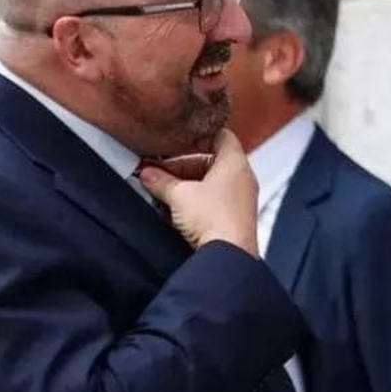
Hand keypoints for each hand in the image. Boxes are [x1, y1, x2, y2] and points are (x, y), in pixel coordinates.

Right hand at [137, 129, 258, 255]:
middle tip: (157, 174)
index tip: (176, 143)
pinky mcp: (234, 220)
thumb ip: (160, 181)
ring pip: (209, 185)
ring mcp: (240, 201)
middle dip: (181, 168)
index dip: (198, 137)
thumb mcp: (178, 195)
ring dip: (185, 187)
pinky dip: (194, 204)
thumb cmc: (214, 219)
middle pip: (209, 162)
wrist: (229, 255)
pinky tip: (174, 212)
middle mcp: (242, 179)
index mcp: (235, 163)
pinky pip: (212, 204)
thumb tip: (147, 174)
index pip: (221, 136)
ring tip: (161, 194)